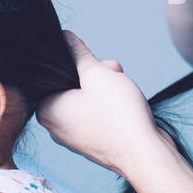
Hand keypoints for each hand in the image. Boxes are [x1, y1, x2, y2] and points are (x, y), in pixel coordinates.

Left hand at [37, 32, 169, 177]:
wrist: (145, 154)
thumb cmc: (118, 116)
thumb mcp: (97, 74)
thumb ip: (78, 54)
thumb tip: (65, 38)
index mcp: (47, 110)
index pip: (54, 75)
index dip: (77, 63)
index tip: (94, 60)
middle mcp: (56, 127)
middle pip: (71, 87)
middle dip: (95, 74)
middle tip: (113, 70)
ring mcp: (75, 138)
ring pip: (86, 101)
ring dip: (105, 88)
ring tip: (123, 86)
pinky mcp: (93, 144)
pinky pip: (97, 117)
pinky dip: (110, 107)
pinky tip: (126, 104)